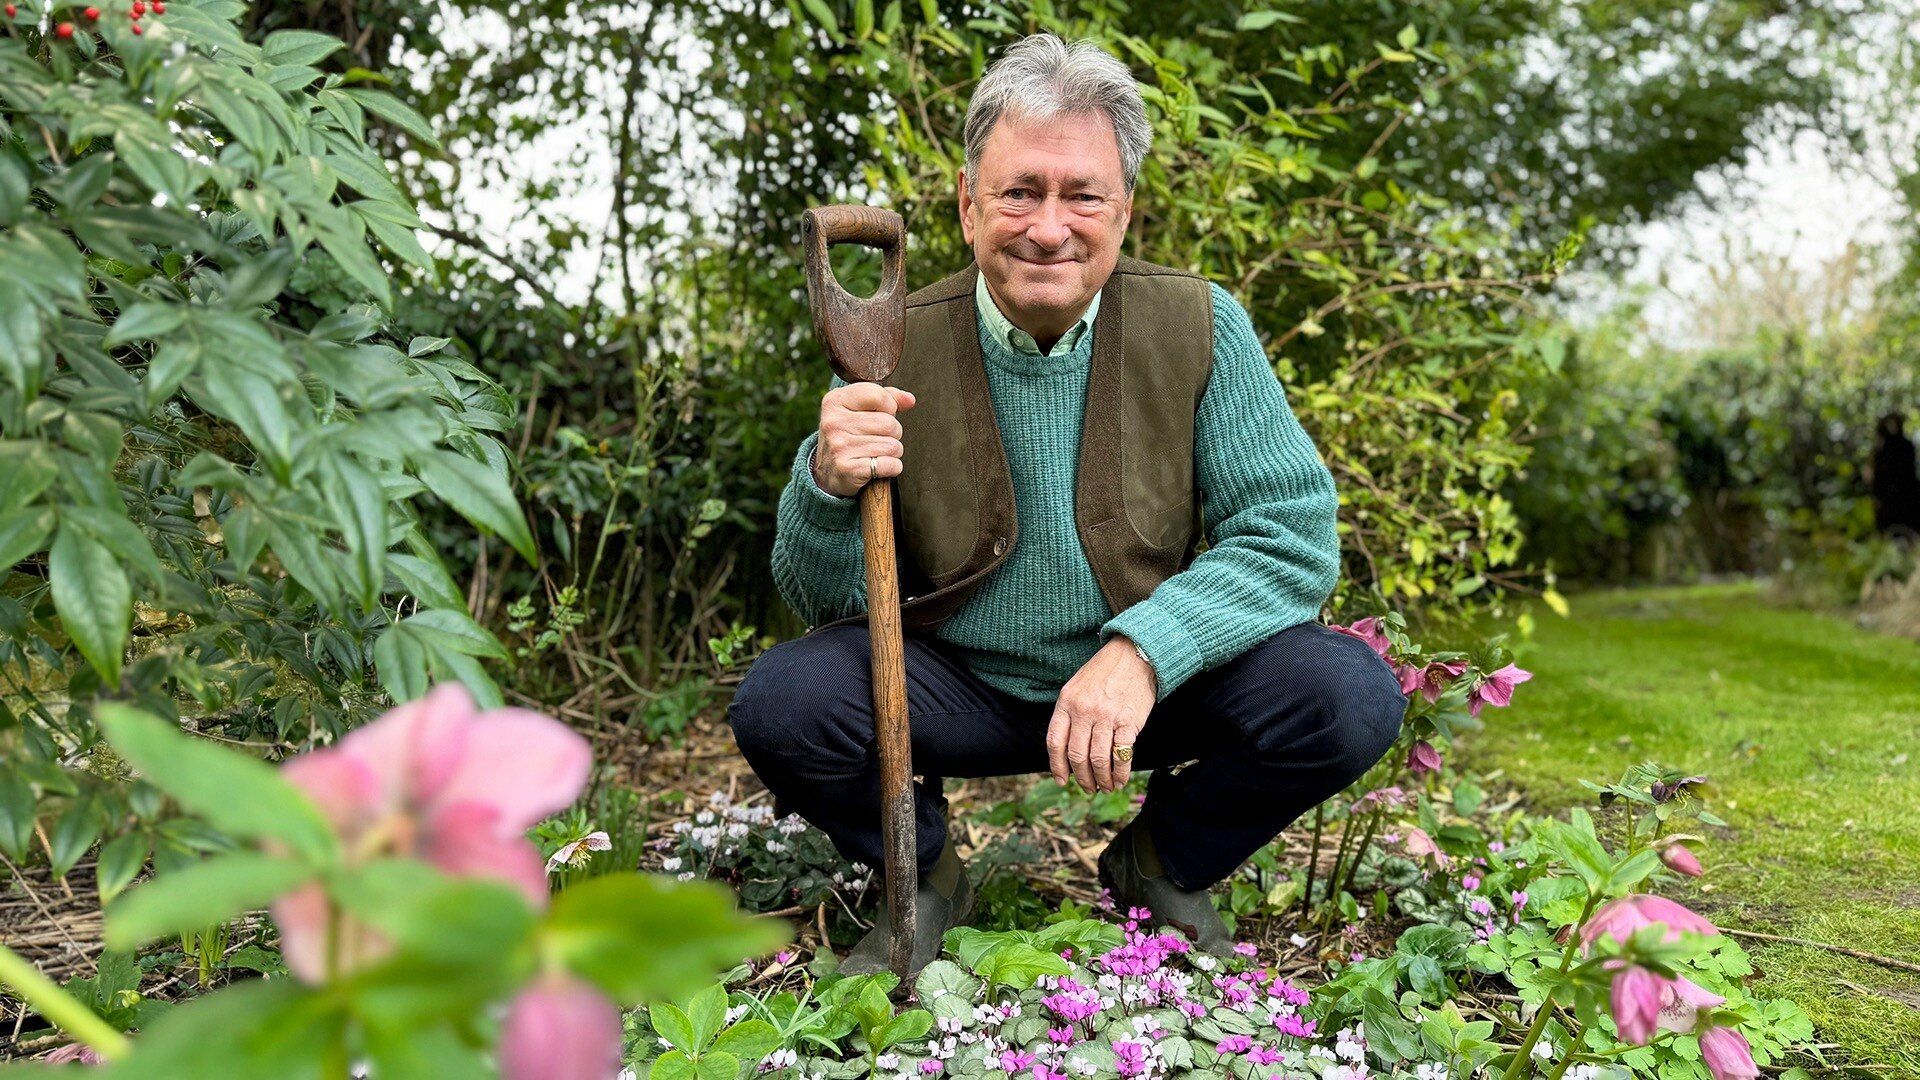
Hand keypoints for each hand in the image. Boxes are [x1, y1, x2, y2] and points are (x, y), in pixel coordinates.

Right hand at [813, 382, 915, 498]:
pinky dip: (892, 468)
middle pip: (889, 423)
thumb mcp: (860, 409)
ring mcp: (839, 446)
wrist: (828, 471)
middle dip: (893, 433)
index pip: (878, 395)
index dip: (889, 406)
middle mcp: (833, 422)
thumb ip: (887, 398)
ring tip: (877, 453)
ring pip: (892, 446)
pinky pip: (889, 465)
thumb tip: (909, 400)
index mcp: (835, 401)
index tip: (881, 414)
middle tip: (879, 438)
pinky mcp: (847, 469)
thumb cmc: (850, 435)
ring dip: (892, 452)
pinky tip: (879, 467)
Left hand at [1047, 636, 1155, 792]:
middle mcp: (1084, 710)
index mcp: (1067, 702)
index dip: (1057, 766)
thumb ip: (1069, 714)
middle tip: (1088, 788)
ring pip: (1098, 759)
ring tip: (1105, 787)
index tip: (1062, 780)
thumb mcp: (1076, 687)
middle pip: (1076, 754)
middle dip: (1082, 778)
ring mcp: (1106, 716)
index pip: (1055, 741)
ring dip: (1101, 779)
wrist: (1134, 655)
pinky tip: (1120, 780)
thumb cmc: (1104, 672)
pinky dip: (1121, 773)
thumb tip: (1066, 749)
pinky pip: (1121, 754)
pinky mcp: (1128, 721)